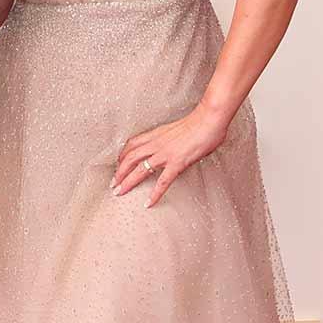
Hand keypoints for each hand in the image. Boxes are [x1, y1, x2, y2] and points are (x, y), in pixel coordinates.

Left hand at [112, 103, 230, 207]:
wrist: (209, 119)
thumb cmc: (199, 122)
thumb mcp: (178, 129)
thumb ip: (171, 138)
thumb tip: (174, 145)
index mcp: (157, 134)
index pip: (132, 144)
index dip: (122, 155)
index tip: (118, 164)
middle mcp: (157, 144)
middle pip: (130, 158)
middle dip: (118, 172)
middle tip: (113, 184)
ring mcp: (165, 154)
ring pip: (139, 170)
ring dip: (127, 182)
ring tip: (119, 193)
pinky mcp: (177, 163)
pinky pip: (162, 182)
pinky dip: (154, 194)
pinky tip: (149, 203)